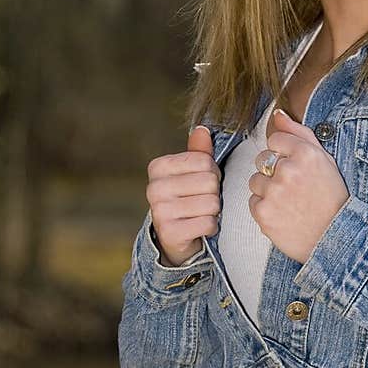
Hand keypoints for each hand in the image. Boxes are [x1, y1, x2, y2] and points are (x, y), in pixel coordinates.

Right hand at [146, 126, 221, 265]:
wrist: (175, 238)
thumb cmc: (187, 199)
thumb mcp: (192, 173)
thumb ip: (198, 152)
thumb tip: (201, 129)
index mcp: (158, 167)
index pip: (204, 161)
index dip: (212, 173)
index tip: (201, 183)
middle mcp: (154, 187)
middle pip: (210, 181)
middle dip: (214, 193)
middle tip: (201, 201)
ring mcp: (160, 211)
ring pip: (211, 203)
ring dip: (213, 211)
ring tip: (199, 214)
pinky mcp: (170, 232)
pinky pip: (208, 223)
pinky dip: (211, 227)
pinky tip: (199, 227)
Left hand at [248, 109, 349, 264]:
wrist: (335, 239)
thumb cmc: (332, 199)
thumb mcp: (324, 160)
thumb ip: (299, 133)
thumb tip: (277, 114)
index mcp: (306, 153)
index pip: (275, 139)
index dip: (285, 154)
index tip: (296, 169)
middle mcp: (289, 170)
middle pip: (262, 159)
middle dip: (274, 172)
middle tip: (294, 189)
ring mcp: (274, 192)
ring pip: (255, 181)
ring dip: (267, 191)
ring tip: (288, 203)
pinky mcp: (263, 212)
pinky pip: (253, 201)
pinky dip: (265, 209)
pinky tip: (283, 214)